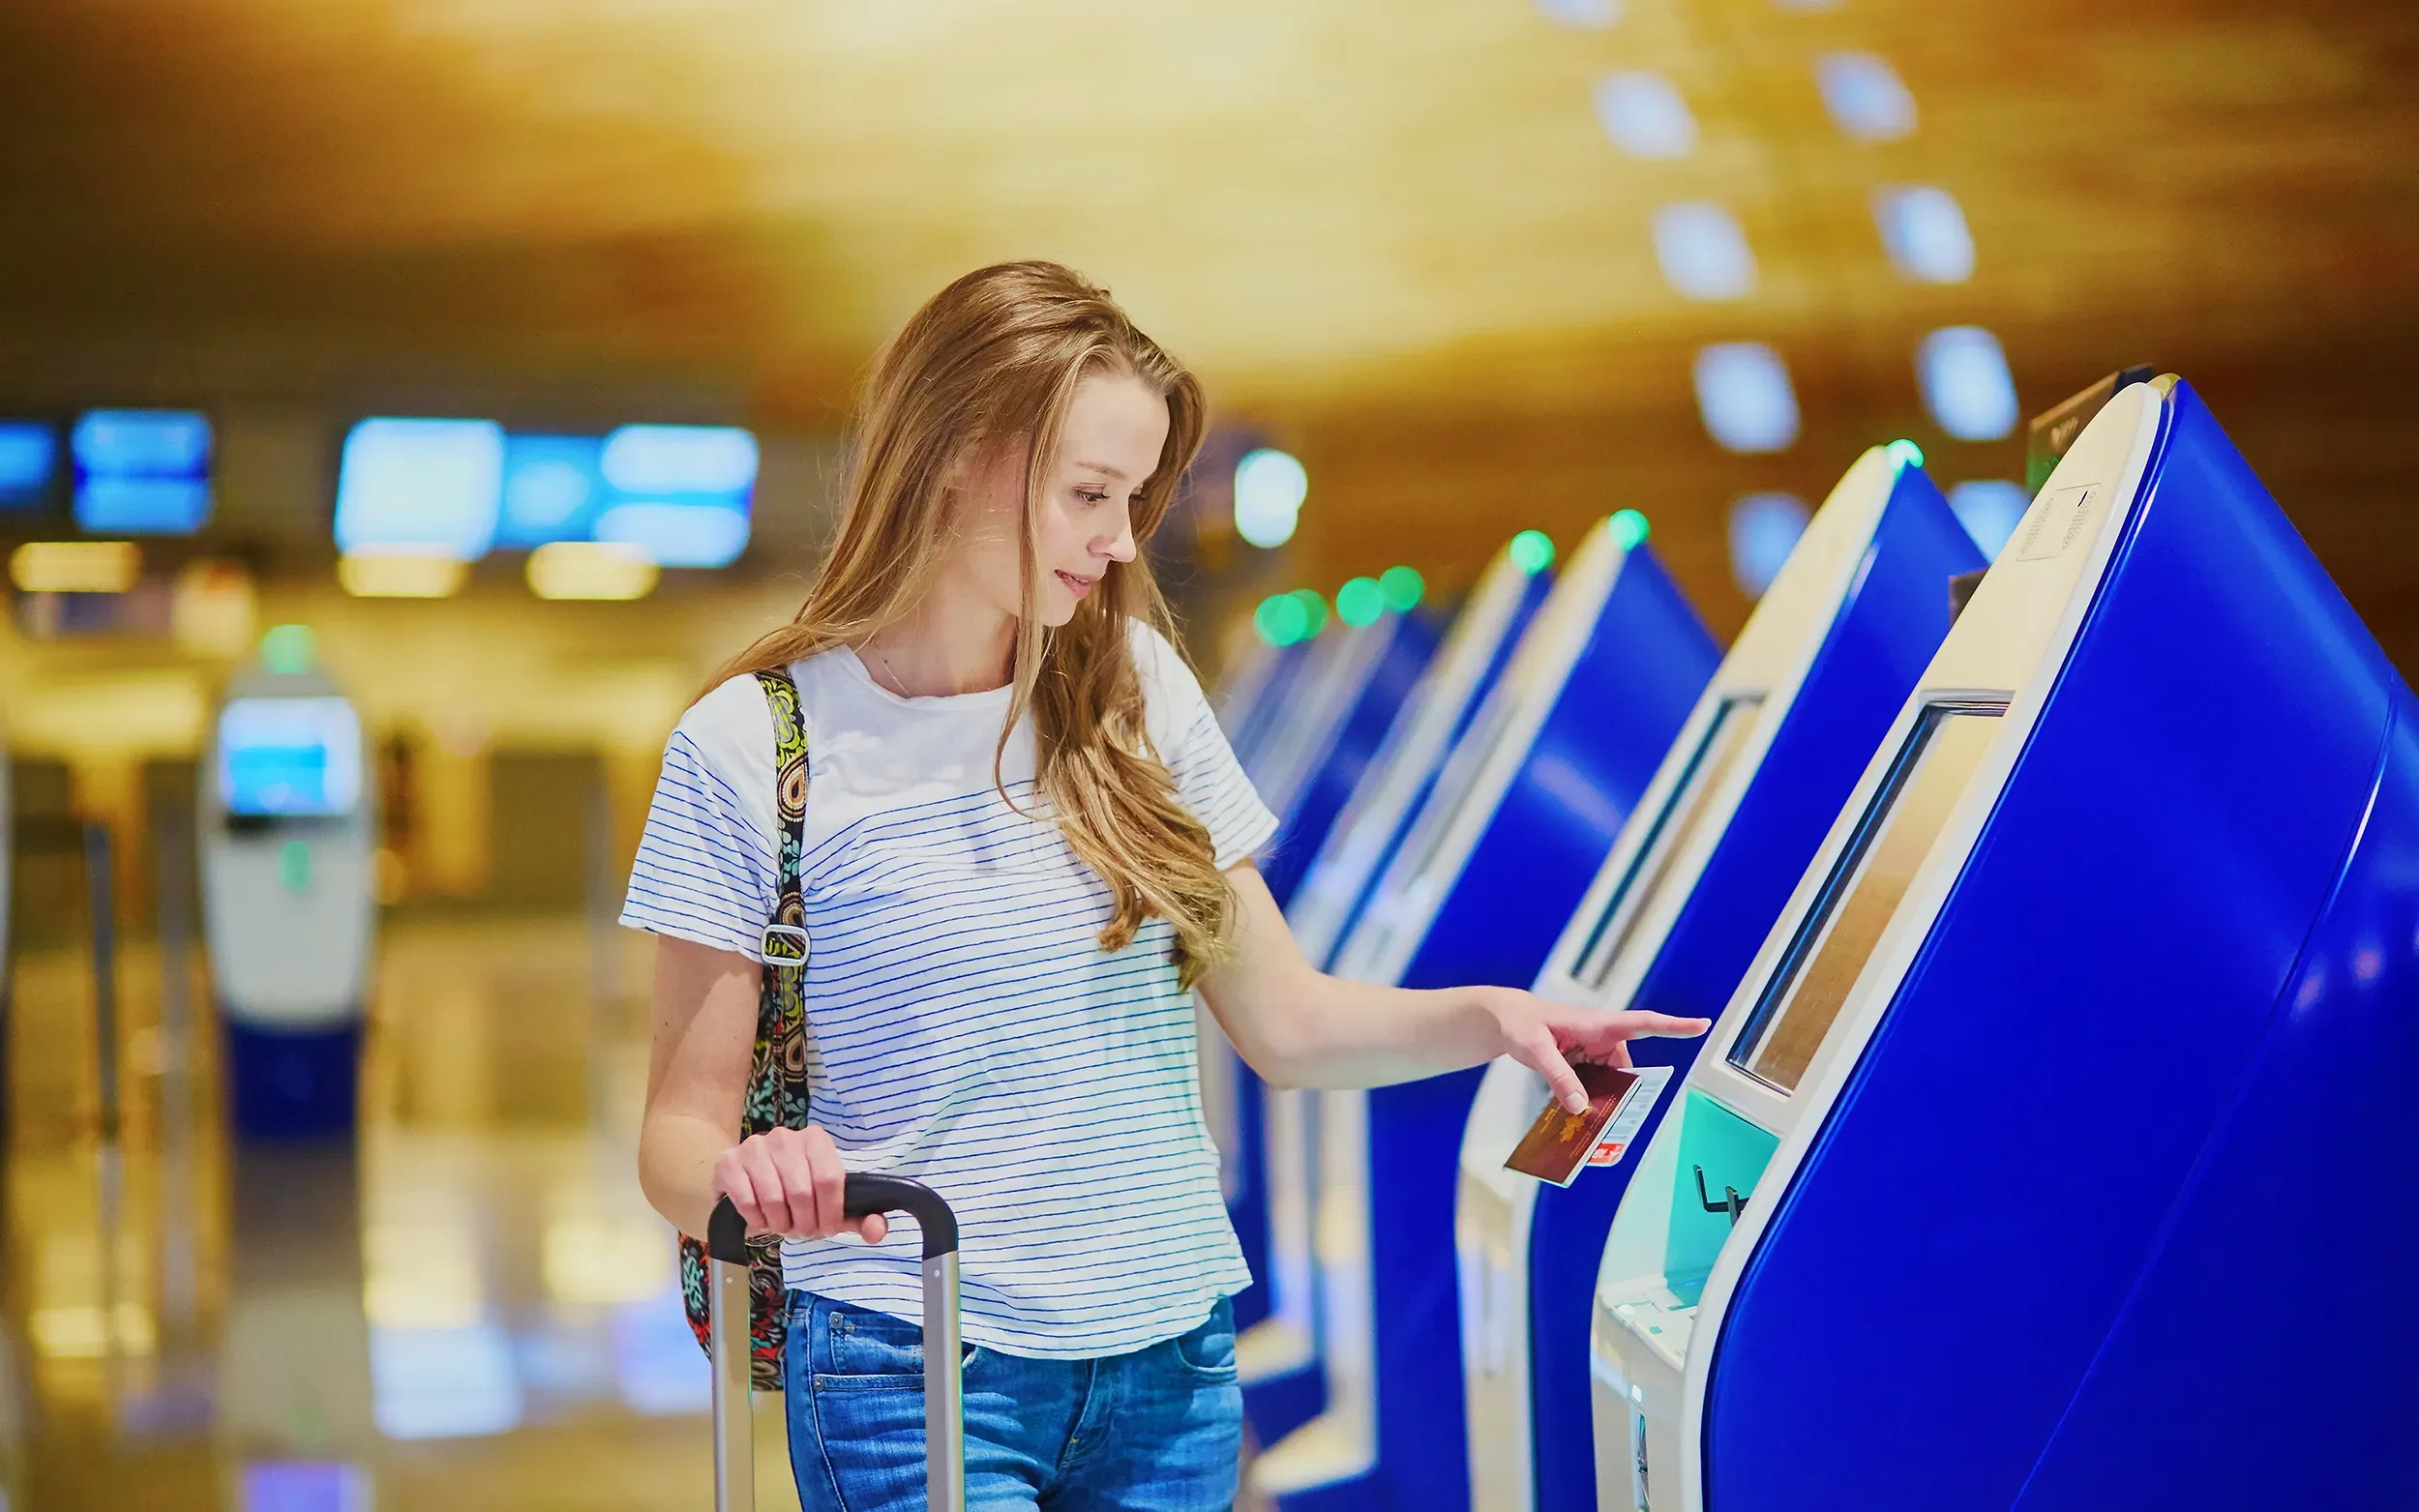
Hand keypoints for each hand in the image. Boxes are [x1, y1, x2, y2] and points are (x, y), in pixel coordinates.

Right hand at [713, 1126, 888, 1243]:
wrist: (748, 1185)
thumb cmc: (795, 1195)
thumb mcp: (830, 1206)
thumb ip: (859, 1218)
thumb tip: (877, 1230)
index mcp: (815, 1140)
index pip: (829, 1180)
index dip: (829, 1213)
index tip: (825, 1229)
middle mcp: (785, 1137)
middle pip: (801, 1191)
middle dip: (803, 1222)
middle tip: (800, 1230)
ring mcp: (754, 1146)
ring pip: (773, 1197)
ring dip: (779, 1223)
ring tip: (781, 1224)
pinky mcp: (728, 1162)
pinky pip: (746, 1199)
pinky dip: (755, 1219)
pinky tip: (759, 1218)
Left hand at [1480, 987, 1711, 1114]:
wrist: (1506, 1020)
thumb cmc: (1522, 1024)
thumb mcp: (1536, 1050)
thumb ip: (1558, 1076)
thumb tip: (1581, 1106)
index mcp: (1598, 1024)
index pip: (1644, 1023)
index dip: (1674, 1026)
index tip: (1702, 1025)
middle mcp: (1601, 1037)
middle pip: (1626, 1070)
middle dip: (1623, 1095)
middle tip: (1615, 1122)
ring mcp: (1592, 1052)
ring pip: (1610, 1082)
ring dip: (1603, 1101)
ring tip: (1591, 1125)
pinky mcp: (1582, 1063)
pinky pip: (1594, 1085)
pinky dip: (1587, 1099)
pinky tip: (1576, 1114)